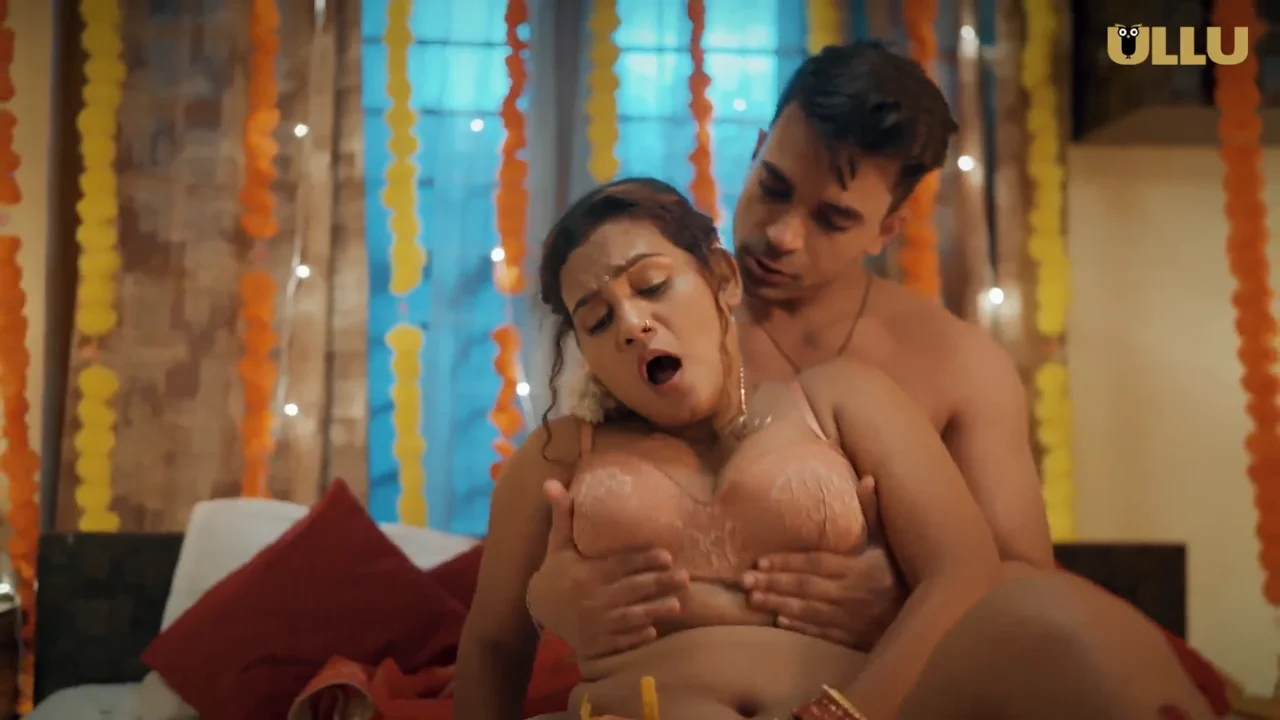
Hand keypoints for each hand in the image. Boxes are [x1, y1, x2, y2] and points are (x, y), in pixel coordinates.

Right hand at [526, 480, 689, 658]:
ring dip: (654, 611)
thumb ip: (562, 515)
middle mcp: (593, 597)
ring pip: (629, 616)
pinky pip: (618, 641)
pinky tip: (652, 632)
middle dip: (659, 584)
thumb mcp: (558, 544)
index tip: (667, 555)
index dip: (643, 560)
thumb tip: (551, 482)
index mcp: (587, 572)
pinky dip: (634, 637)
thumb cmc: (555, 572)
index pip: (620, 565)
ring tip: (678, 606)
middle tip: (685, 578)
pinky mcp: (595, 641)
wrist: (536, 609)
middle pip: (631, 589)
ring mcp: (595, 622)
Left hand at [742, 475, 904, 648]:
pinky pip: (821, 631)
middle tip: (744, 580)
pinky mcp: (852, 636)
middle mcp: (849, 592)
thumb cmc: (900, 571)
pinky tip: (779, 621)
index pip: (816, 563)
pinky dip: (800, 626)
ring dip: (779, 604)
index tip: (760, 560)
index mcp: (857, 567)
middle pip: (805, 587)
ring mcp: (849, 617)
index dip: (788, 562)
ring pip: (808, 610)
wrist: (923, 613)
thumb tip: (867, 478)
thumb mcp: (888, 540)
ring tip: (752, 599)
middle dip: (773, 583)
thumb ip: (873, 512)